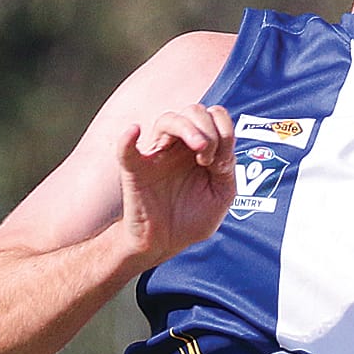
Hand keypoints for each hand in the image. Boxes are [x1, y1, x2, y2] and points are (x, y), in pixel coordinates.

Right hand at [116, 106, 236, 269]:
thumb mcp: (222, 194)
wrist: (166, 243)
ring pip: (168, 120)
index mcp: (201, 147)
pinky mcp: (135, 172)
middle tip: (208, 158)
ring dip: (188, 128)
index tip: (222, 162)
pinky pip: (125, 150)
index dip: (225, 130)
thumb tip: (218, 147)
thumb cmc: (193, 218)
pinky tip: (133, 131)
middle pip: (193, 111)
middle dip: (209, 128)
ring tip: (200, 149)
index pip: (214, 116)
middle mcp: (179, 145)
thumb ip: (227, 168)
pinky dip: (127, 139)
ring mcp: (156, 155)